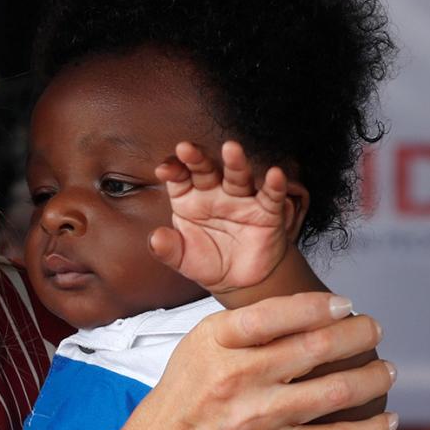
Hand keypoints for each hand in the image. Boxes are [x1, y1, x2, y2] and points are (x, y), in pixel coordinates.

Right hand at [105, 292, 396, 429]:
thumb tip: (302, 313)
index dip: (321, 305)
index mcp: (214, 341)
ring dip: (373, 378)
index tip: (343, 304)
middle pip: (316, 346)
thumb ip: (241, 333)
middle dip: (358, 334)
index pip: (277, 311)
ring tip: (385, 371)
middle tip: (372, 330)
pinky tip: (385, 422)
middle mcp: (236, 375)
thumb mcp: (195, 352)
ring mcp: (257, 417)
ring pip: (337, 390)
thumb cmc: (178, 406)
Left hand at [150, 140, 290, 292]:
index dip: (172, 170)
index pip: (179, 178)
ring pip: (237, 176)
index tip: (164, 170)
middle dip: (197, 159)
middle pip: (205, 170)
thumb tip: (155, 239)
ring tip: (231, 149)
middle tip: (187, 149)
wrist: (241, 280)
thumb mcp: (182, 258)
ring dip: (235, 163)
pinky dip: (274, 185)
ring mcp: (241, 199)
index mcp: (189, 199)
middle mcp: (214, 193)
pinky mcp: (266, 211)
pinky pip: (271, 196)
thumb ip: (166, 248)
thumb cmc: (207, 262)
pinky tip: (275, 174)